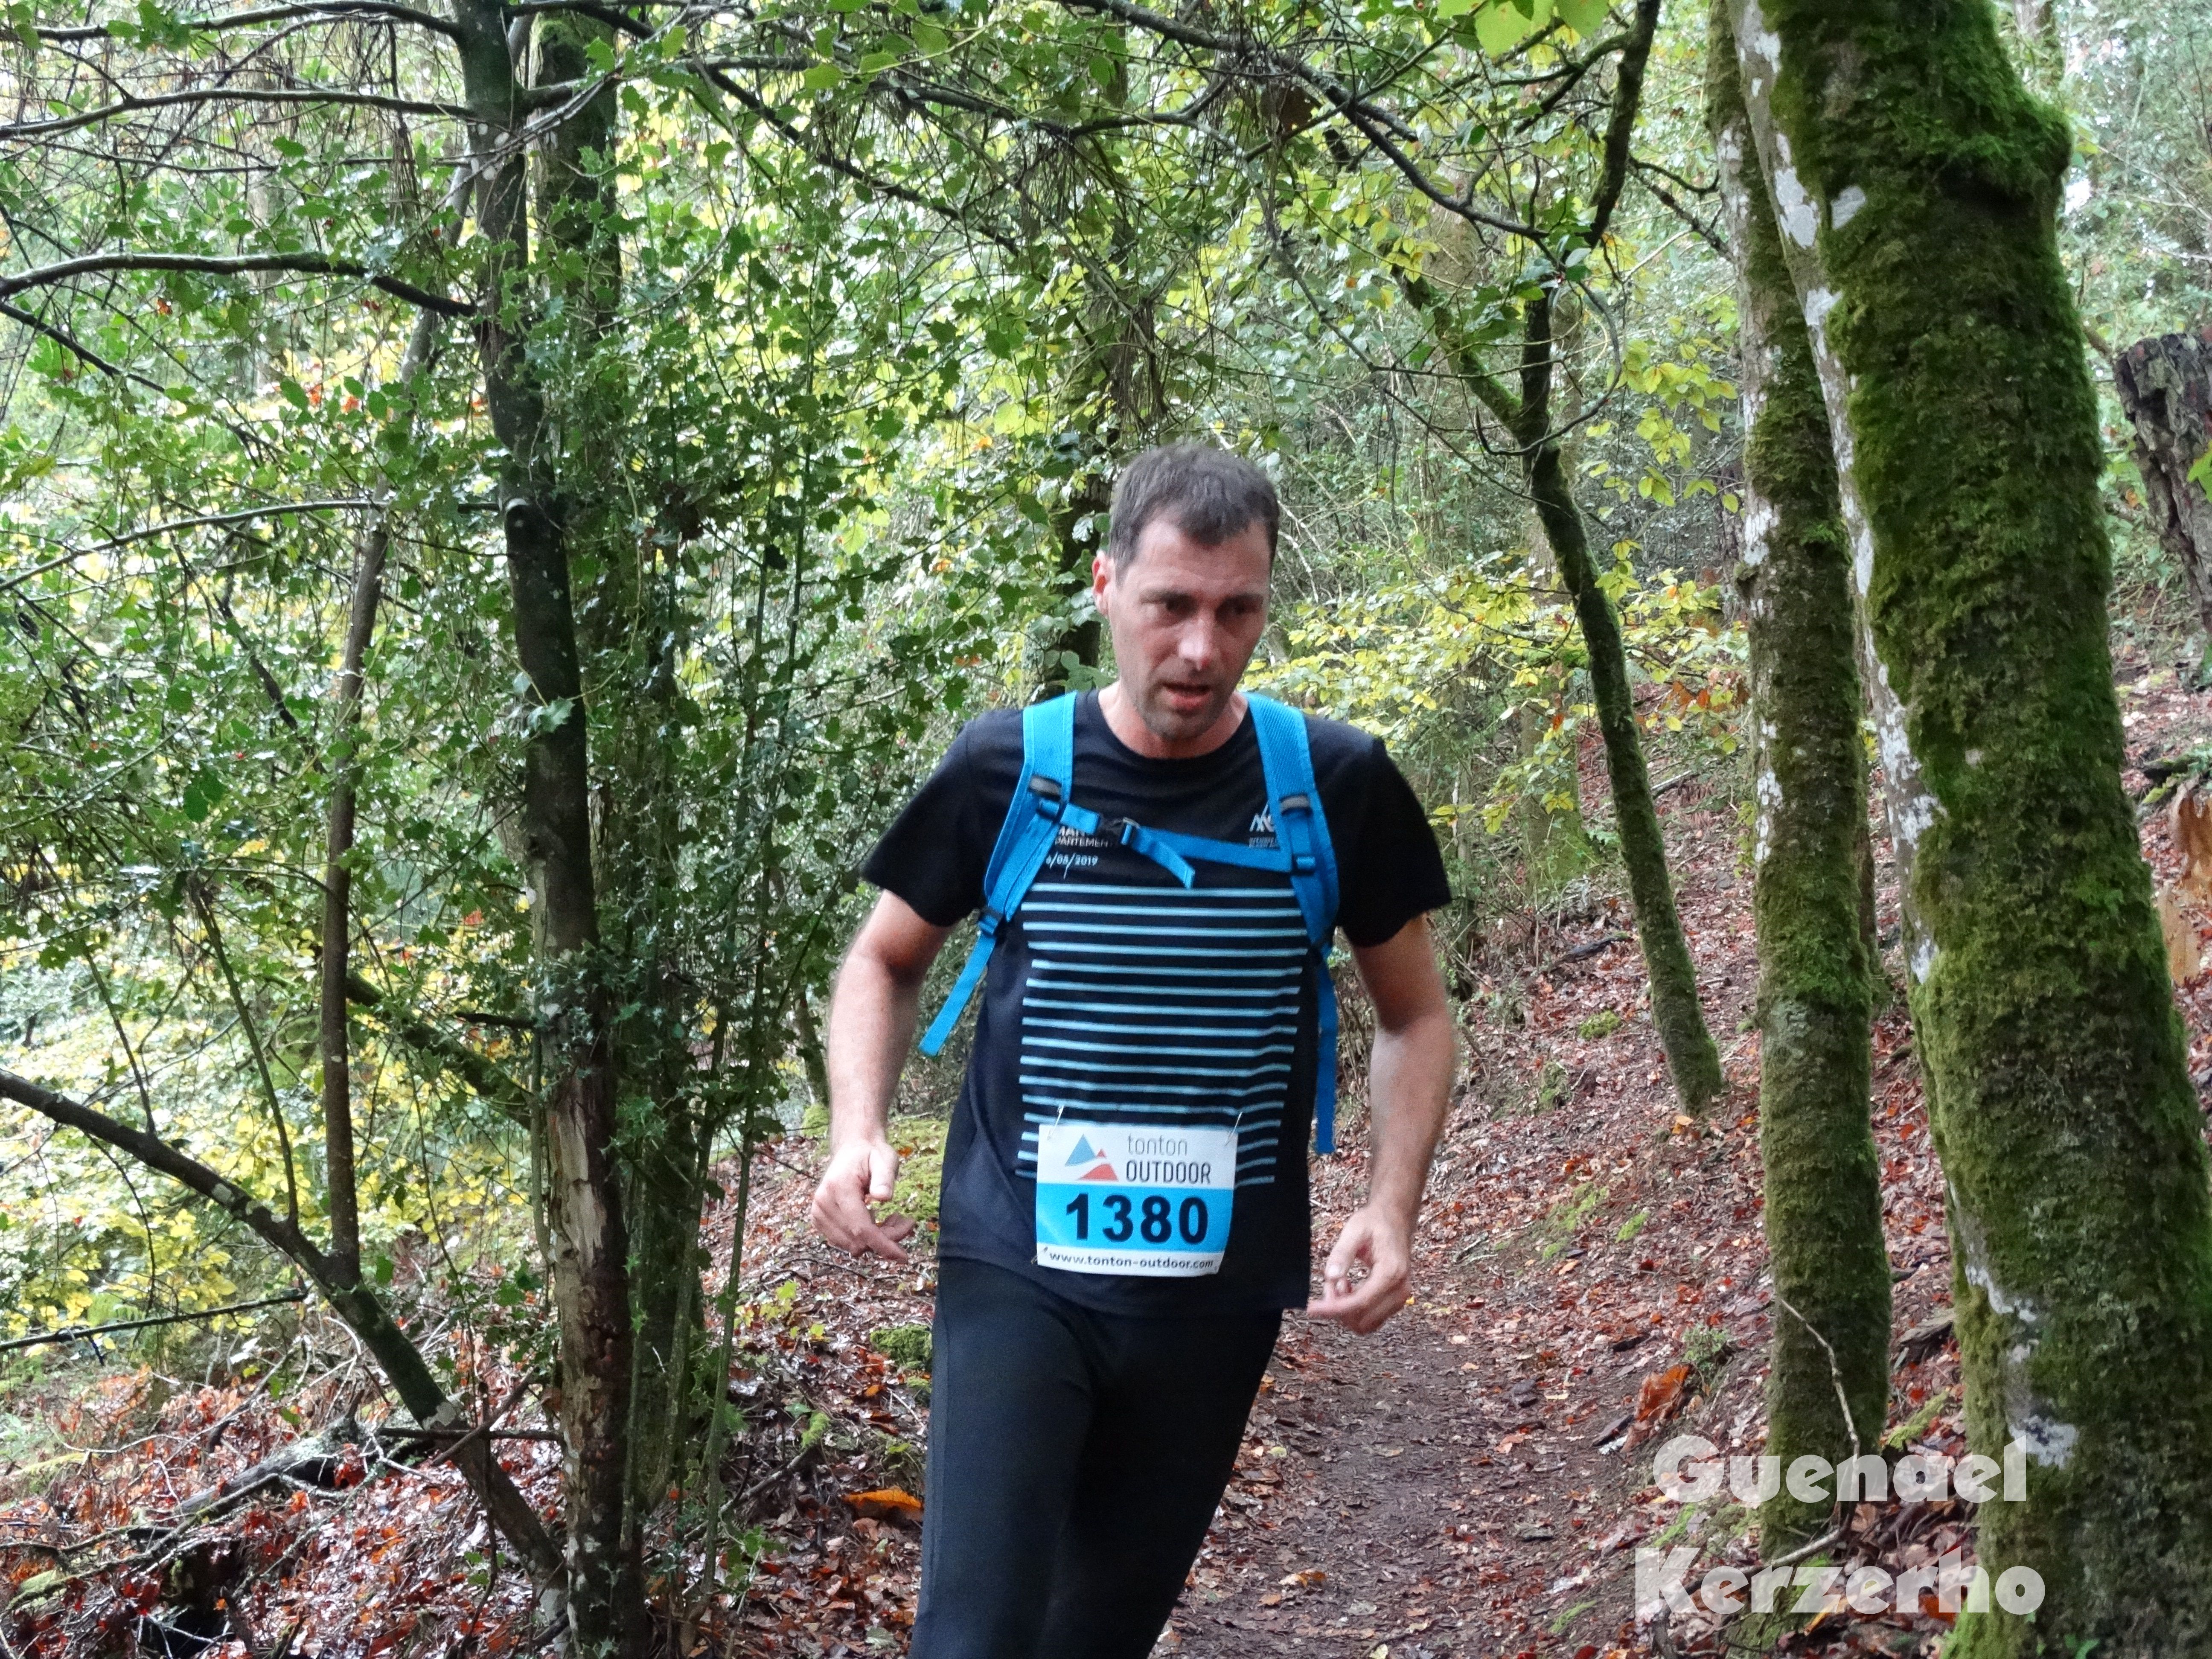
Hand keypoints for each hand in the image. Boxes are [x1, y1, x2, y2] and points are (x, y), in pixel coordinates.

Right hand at [809, 1137, 914, 1263]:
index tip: (903, 1256)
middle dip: (886, 1239)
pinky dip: (864, 1239)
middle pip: (858, 1240)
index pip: (861, 1228)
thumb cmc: (871, 1154)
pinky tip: (878, 1222)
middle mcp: (823, 1203)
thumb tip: (883, 1198)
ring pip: (852, 1245)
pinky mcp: (819, 1220)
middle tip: (906, 1222)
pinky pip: (845, 1242)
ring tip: (894, 1219)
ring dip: (876, 1240)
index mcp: (838, 1188)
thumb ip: (884, 1177)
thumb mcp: (885, 1159)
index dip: (883, 1245)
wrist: (851, 1149)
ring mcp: (818, 1213)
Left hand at [1305, 1205, 1412, 1333]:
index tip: (1312, 1308)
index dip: (1333, 1309)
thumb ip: (1342, 1253)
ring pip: (1366, 1323)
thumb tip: (1330, 1276)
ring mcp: (1400, 1298)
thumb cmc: (1375, 1222)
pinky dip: (1354, 1310)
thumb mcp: (1355, 1230)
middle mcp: (1400, 1290)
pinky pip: (1371, 1317)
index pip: (1360, 1303)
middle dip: (1338, 1309)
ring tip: (1338, 1283)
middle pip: (1363, 1319)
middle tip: (1327, 1286)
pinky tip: (1347, 1287)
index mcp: (1391, 1273)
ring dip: (1346, 1310)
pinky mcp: (1395, 1300)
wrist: (1395, 1219)